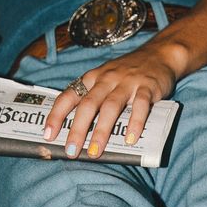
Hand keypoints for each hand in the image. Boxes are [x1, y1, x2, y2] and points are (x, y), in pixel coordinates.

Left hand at [43, 42, 183, 158]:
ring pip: (111, 107)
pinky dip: (135, 123)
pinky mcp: (147, 87)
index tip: (48, 135)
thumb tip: (80, 132)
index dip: (56, 115)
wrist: (159, 54)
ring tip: (95, 151)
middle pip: (88, 105)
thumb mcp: (105, 80)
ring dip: (101, 131)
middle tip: (71, 151)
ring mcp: (127, 83)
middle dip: (77, 129)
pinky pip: (139, 106)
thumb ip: (94, 100)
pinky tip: (130, 139)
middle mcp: (106, 79)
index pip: (68, 96)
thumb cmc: (127, 74)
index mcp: (91, 79)